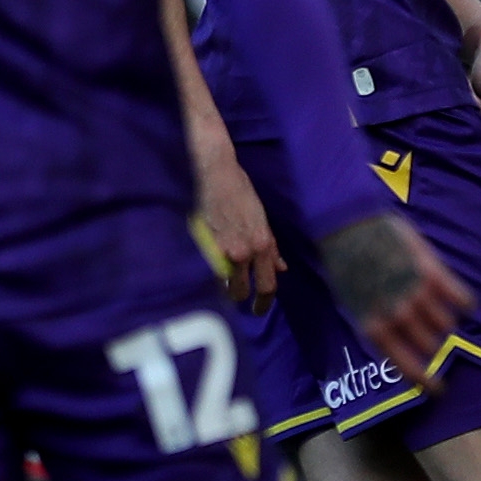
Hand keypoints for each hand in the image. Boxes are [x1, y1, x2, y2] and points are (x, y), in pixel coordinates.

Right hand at [192, 126, 279, 314]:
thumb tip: (280, 266)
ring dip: (220, 287)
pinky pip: (204, 273)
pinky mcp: (200, 246)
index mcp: (262, 243)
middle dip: (239, 296)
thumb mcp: (260, 216)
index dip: (264, 302)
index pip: (268, 285)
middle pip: (243, 291)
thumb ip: (270, 245)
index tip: (258, 310)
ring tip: (216, 282)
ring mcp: (221, 250)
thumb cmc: (237, 188)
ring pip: (221, 286)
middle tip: (234, 296)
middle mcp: (244, 252)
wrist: (211, 171)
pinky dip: (203, 275)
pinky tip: (199, 269)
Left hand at [320, 210, 464, 379]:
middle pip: (432, 346)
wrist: (349, 226)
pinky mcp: (433, 272)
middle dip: (435, 345)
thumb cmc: (347, 265)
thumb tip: (396, 345)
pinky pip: (461, 298)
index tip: (439, 389)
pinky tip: (464, 302)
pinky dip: (464, 303)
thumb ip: (378, 326)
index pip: (408, 367)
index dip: (427, 381)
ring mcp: (418, 294)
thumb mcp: (354, 305)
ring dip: (445, 321)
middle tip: (436, 340)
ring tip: (439, 309)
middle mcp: (399, 316)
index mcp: (376, 329)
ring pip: (446, 323)